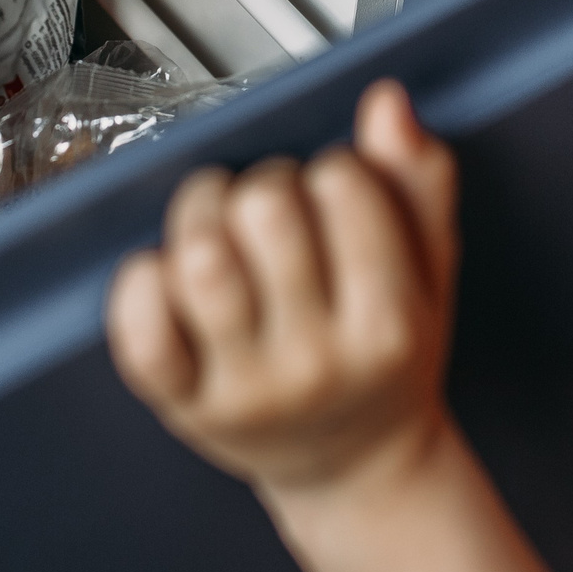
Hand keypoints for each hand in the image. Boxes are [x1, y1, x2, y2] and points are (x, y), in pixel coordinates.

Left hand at [108, 80, 458, 495]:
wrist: (357, 466)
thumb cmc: (389, 358)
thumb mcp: (432, 271)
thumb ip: (420, 181)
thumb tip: (388, 105)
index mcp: (388, 326)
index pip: (343, 186)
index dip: (335, 168)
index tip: (336, 193)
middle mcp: (316, 362)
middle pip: (264, 210)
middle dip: (264, 181)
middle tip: (274, 206)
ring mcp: (245, 388)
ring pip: (198, 259)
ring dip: (200, 213)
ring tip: (219, 223)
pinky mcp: (184, 405)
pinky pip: (140, 332)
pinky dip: (140, 282)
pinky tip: (168, 272)